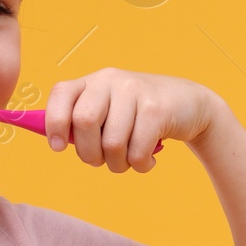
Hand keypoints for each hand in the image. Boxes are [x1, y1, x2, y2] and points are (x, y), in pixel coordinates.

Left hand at [44, 68, 219, 172]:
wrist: (190, 104)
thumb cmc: (141, 116)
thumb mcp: (111, 111)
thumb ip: (84, 123)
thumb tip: (56, 142)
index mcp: (94, 81)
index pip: (61, 94)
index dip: (54, 122)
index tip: (58, 147)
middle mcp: (112, 80)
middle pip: (84, 121)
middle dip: (89, 154)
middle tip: (101, 161)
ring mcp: (135, 91)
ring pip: (113, 143)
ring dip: (118, 165)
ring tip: (128, 162)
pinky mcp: (157, 109)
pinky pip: (138, 151)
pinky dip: (141, 166)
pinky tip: (148, 160)